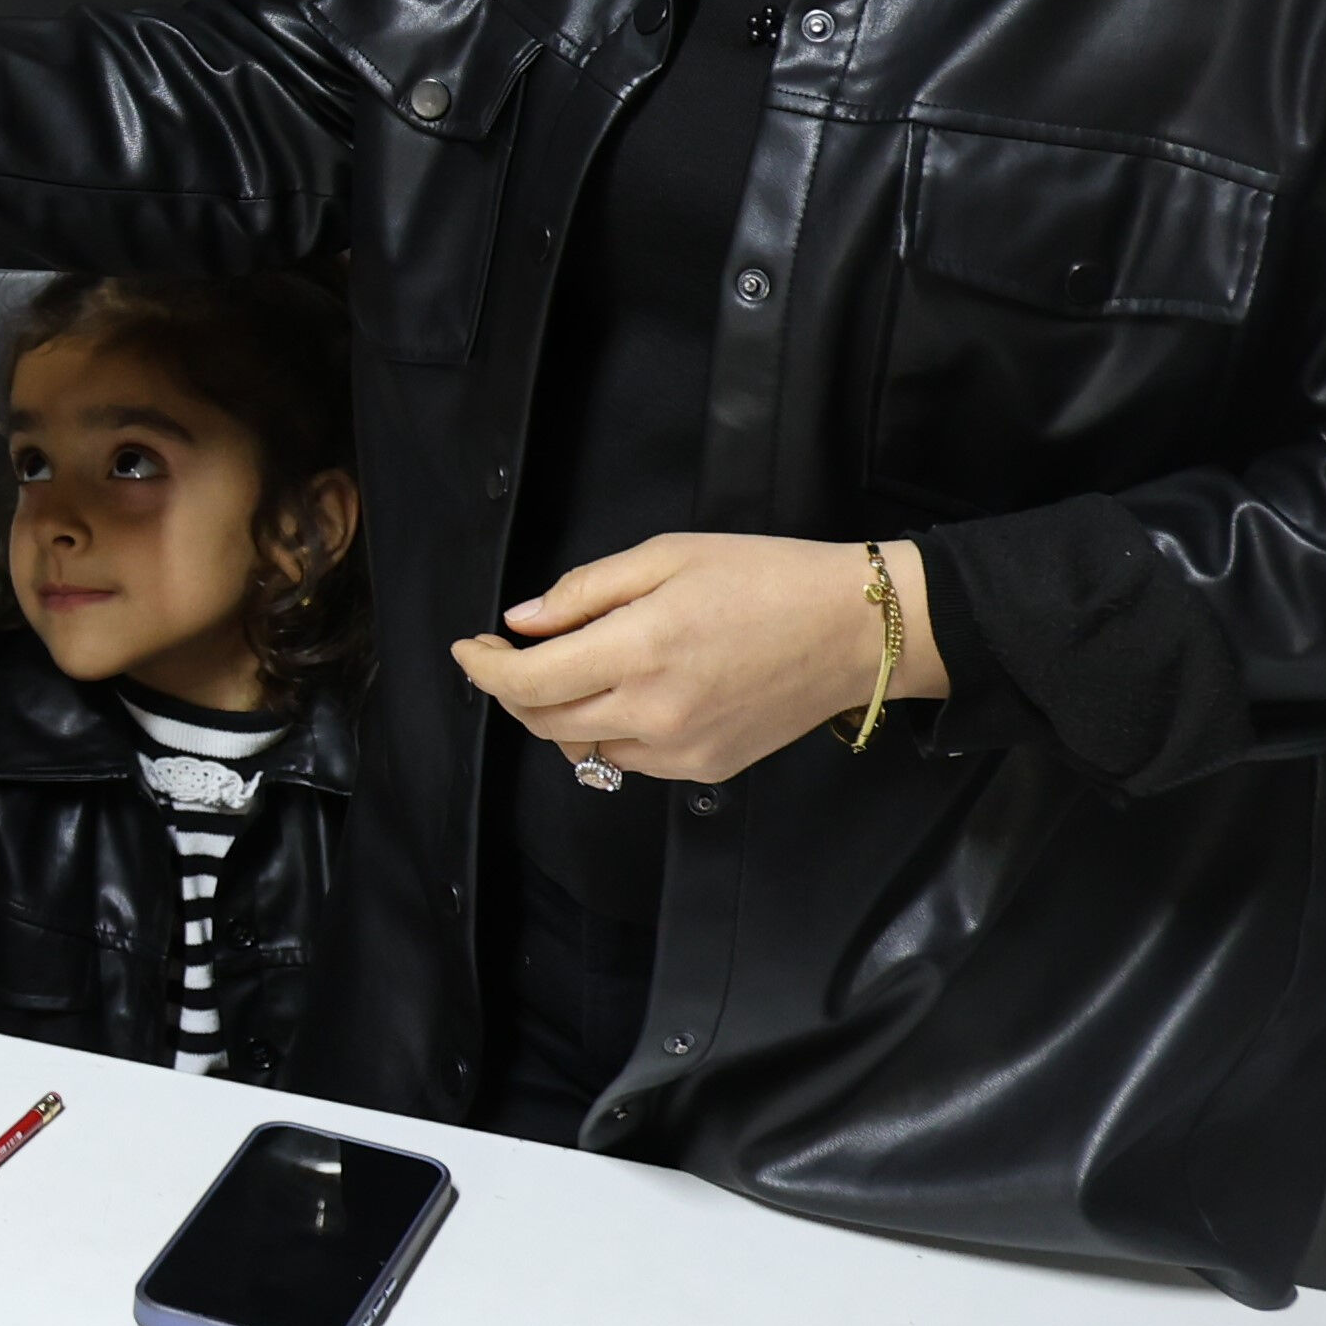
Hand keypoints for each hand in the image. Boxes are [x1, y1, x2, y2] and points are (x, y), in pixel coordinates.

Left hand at [455, 533, 942, 786]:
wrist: (856, 631)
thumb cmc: (767, 577)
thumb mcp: (668, 556)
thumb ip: (585, 590)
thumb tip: (524, 620)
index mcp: (639, 650)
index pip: (527, 682)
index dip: (484, 668)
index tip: (469, 646)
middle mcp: (653, 713)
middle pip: (543, 722)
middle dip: (511, 689)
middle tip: (508, 652)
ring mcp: (681, 751)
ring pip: (582, 749)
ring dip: (556, 715)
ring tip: (568, 669)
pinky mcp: (706, 769)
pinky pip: (629, 761)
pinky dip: (606, 733)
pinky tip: (622, 695)